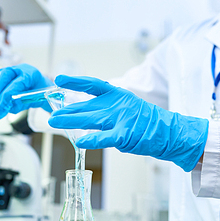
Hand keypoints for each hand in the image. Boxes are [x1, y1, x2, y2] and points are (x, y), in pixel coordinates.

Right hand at [0, 64, 52, 119]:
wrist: (41, 85)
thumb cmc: (39, 93)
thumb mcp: (34, 100)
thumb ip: (21, 104)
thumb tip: (6, 108)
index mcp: (31, 75)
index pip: (17, 83)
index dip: (7, 93)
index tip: (0, 104)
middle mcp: (20, 69)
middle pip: (5, 75)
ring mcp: (11, 69)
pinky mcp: (4, 73)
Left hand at [48, 75, 208, 171]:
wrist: (168, 133)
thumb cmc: (146, 122)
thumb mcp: (126, 107)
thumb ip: (106, 109)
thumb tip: (82, 113)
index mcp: (118, 95)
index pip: (92, 85)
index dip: (75, 81)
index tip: (59, 80)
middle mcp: (117, 105)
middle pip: (86, 105)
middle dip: (67, 110)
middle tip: (51, 112)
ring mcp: (121, 119)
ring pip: (90, 119)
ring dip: (71, 121)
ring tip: (55, 122)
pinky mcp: (125, 135)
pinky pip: (104, 137)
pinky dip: (92, 139)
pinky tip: (80, 140)